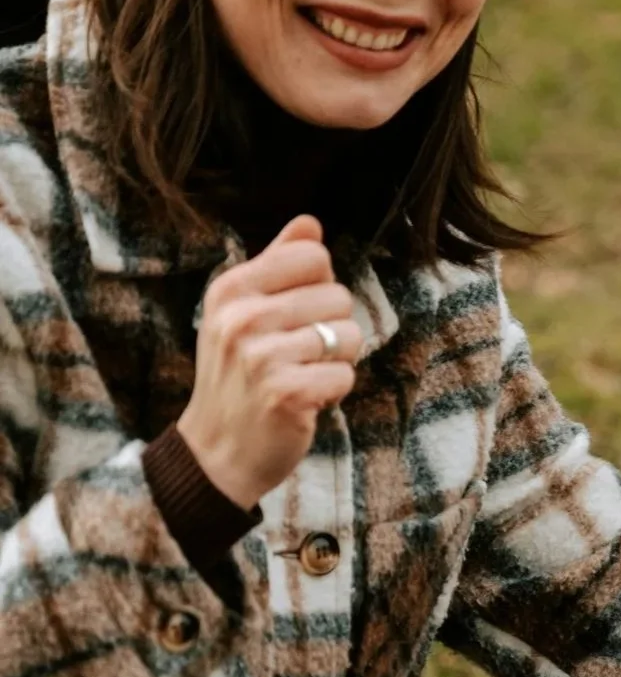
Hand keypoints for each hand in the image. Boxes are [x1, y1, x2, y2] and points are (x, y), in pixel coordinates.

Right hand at [177, 216, 361, 510]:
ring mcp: (261, 357)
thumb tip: (310, 223)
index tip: (295, 314)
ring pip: (349, 335)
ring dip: (337, 361)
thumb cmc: (238, 376)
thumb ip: (278, 264)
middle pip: (339, 295)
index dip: (320, 286)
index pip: (314, 256)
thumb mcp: (242, 312)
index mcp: (231, 289)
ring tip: (302, 376)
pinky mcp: (286, 394)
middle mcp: (242, 318)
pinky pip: (346, 374)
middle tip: (298, 355)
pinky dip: (335, 391)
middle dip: (332, 328)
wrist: (215, 454)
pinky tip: (306, 401)